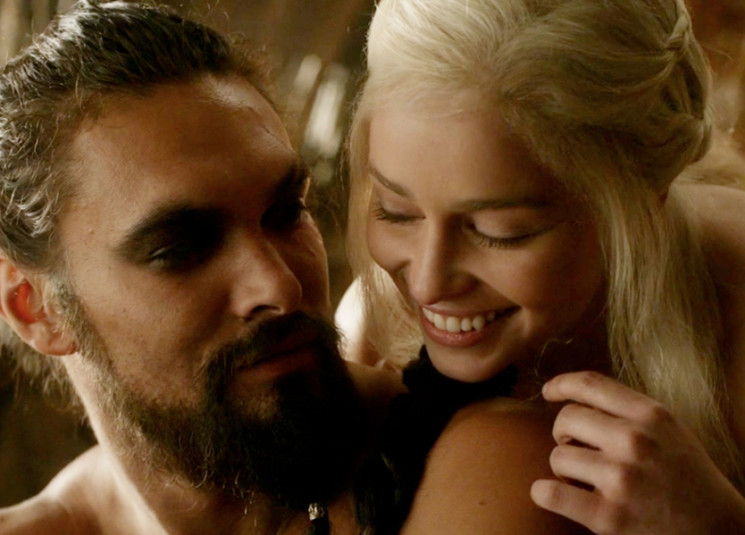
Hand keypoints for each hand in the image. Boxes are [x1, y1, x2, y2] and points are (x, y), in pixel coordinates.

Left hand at [530, 371, 744, 534]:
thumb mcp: (669, 430)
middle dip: (565, 434)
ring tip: (585, 479)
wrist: (719, 531)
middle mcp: (635, 441)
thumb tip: (576, 395)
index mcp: (651, 415)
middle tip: (580, 451)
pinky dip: (544, 493)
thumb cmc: (688, 478)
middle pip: (566, 418)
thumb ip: (629, 411)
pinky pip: (550, 493)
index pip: (591, 384)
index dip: (562, 384)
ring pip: (558, 456)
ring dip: (565, 469)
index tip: (549, 392)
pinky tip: (553, 493)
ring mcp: (621, 479)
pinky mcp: (608, 517)